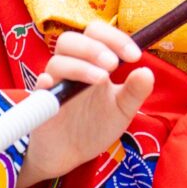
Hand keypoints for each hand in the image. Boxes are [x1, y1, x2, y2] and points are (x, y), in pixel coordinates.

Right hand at [20, 20, 154, 184]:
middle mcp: (71, 67)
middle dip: (94, 48)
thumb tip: (147, 71)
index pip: (97, 34)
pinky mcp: (42, 102)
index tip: (134, 56)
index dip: (115, 38)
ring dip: (80, 65)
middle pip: (71, 40)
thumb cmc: (96, 125)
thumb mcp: (122, 109)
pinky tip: (55, 84)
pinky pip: (39, 86)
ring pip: (58, 61)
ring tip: (102, 79)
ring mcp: (55, 84)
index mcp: (92, 62)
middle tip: (113, 64)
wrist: (71, 153)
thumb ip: (135, 91)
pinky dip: (46, 81)